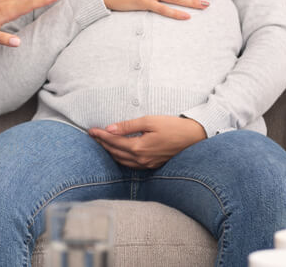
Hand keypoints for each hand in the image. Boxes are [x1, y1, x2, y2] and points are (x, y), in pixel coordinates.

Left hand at [88, 115, 206, 168]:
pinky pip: (131, 164)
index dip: (101, 135)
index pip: (114, 141)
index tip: (91, 130)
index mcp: (139, 147)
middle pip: (115, 152)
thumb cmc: (173, 126)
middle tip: (92, 136)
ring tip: (101, 143)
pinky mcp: (152, 165)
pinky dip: (120, 158)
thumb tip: (110, 128)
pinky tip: (117, 152)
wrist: (194, 137)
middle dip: (102, 144)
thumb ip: (128, 126)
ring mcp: (147, 164)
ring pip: (122, 160)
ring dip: (110, 152)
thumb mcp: (149, 121)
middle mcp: (141, 159)